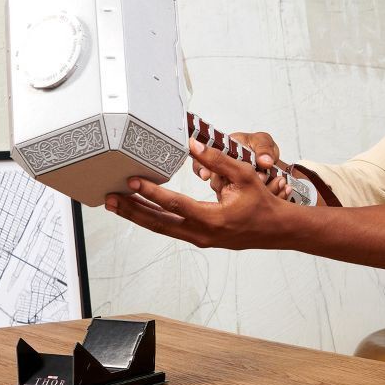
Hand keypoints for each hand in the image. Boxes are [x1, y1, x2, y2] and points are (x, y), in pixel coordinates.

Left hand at [105, 140, 291, 248]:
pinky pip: (169, 229)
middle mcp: (202, 234)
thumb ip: (218, 160)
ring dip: (137, 215)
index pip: (175, 205)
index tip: (133, 181)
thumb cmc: (261, 203)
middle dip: (132, 209)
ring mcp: (199, 239)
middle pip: (158, 223)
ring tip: (116, 204)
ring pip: (160, 228)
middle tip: (110, 198)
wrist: (274, 229)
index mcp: (213, 218)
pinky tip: (139, 208)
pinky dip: (152, 218)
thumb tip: (192, 145)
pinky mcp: (198, 239)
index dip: (152, 192)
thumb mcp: (244, 175)